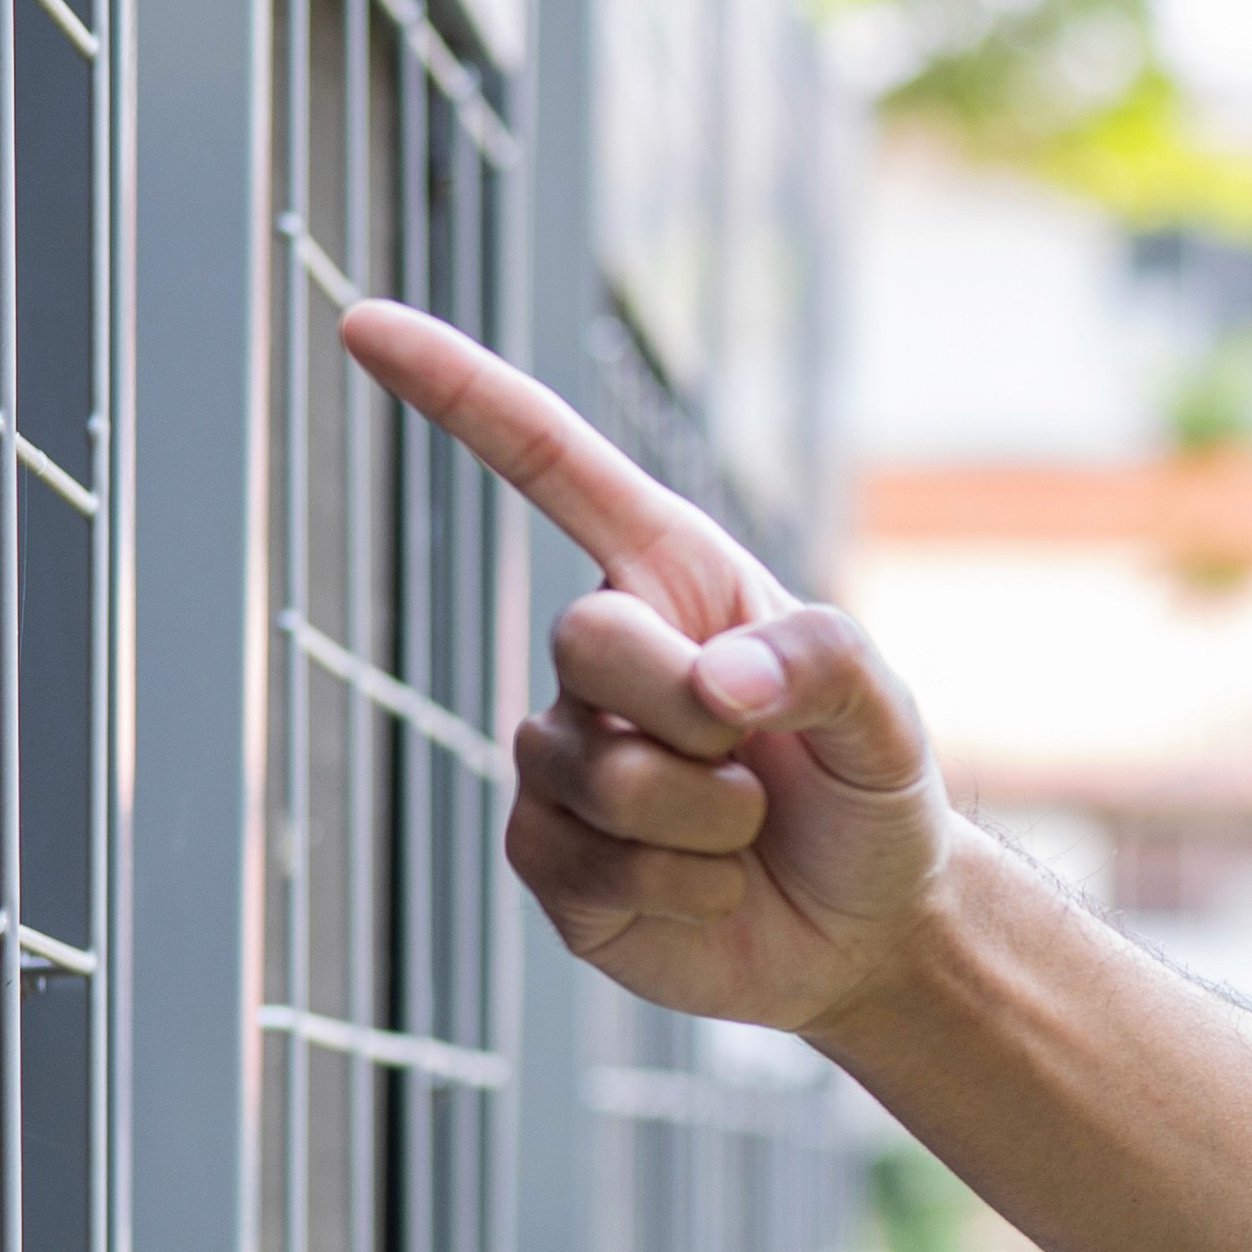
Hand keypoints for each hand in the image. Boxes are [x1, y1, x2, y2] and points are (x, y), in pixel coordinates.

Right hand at [337, 299, 956, 1042]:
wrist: (865, 926)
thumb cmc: (870, 795)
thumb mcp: (889, 716)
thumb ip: (824, 664)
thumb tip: (717, 680)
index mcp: (672, 580)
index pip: (548, 465)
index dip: (456, 393)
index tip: (362, 324)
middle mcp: (601, 658)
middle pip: (587, 642)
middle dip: (693, 713)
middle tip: (761, 763)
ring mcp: (561, 759)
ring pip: (593, 773)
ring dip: (704, 819)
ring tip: (747, 831)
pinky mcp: (548, 858)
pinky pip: (583, 864)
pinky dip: (679, 889)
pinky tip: (710, 891)